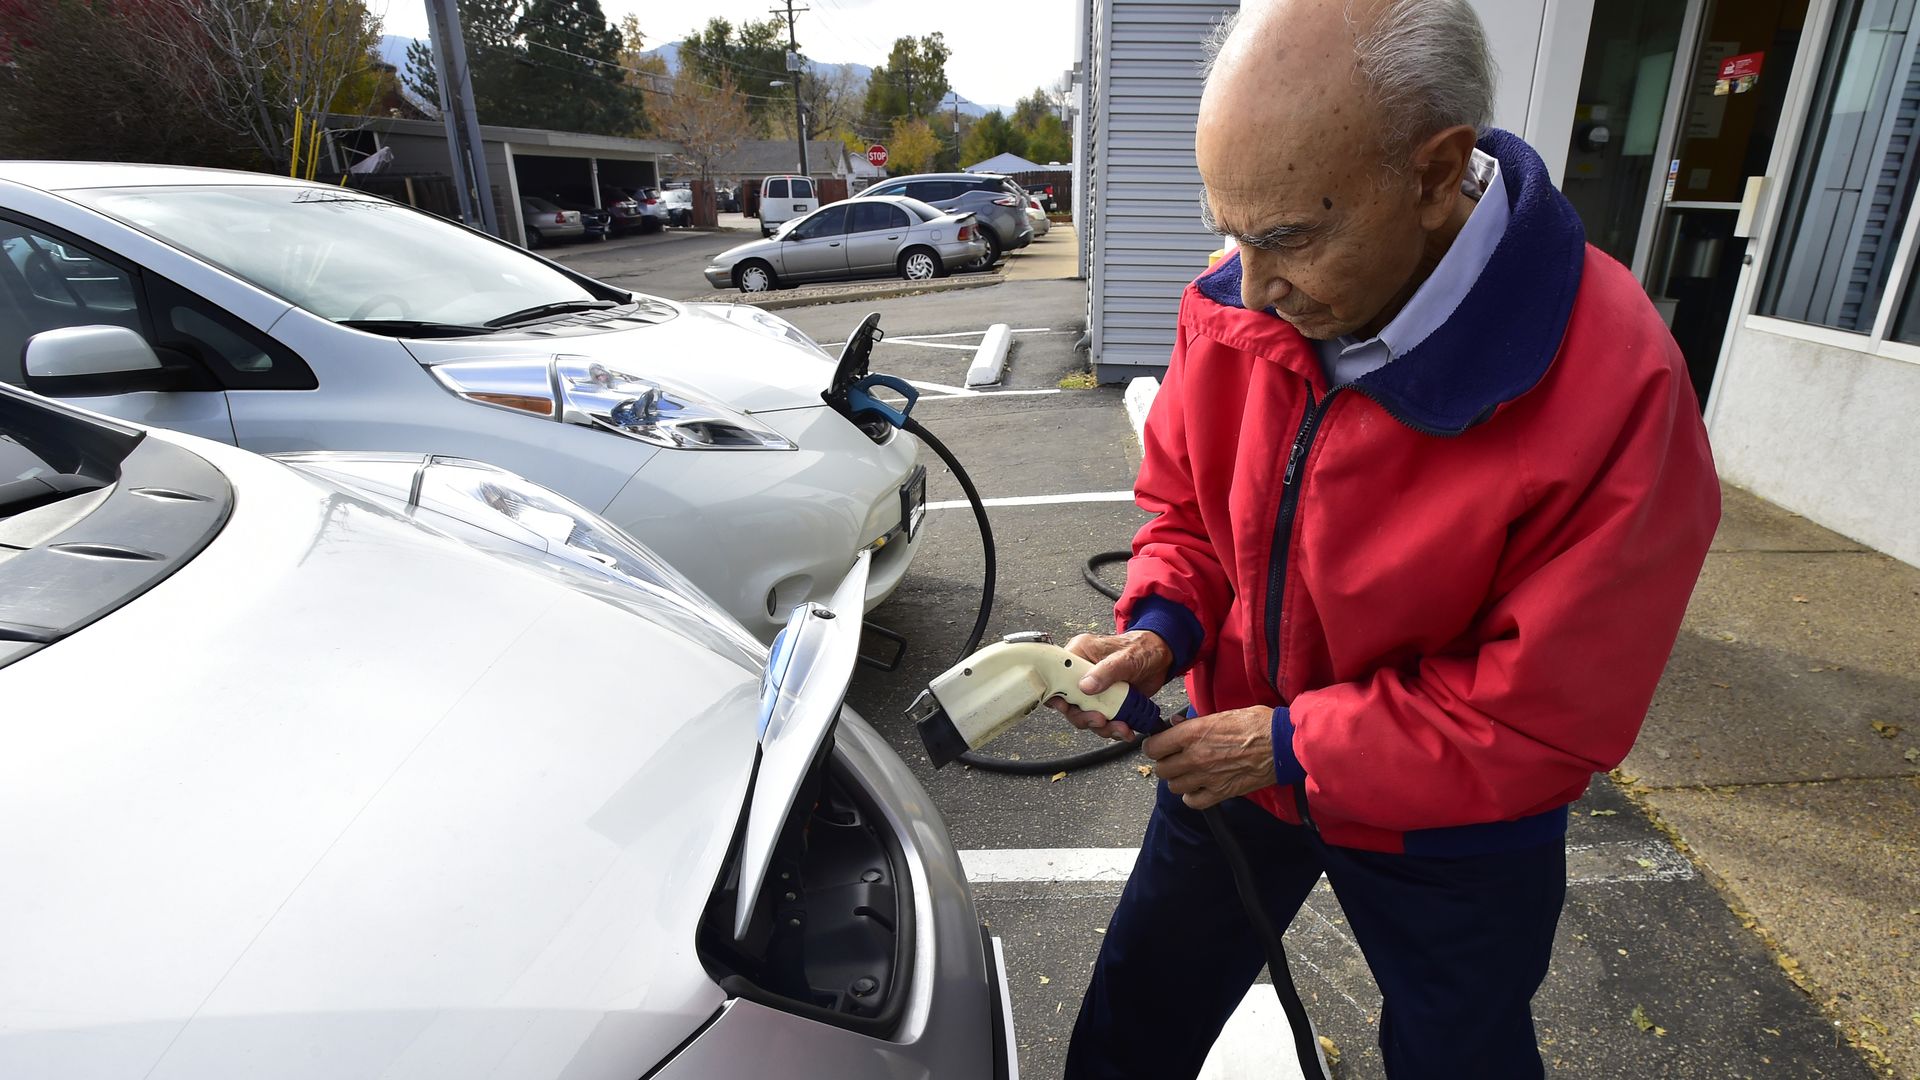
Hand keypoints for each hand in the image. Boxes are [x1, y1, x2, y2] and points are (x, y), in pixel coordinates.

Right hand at [1044, 630, 1173, 742]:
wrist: (1161, 658)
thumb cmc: (1142, 648)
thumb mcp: (1125, 657)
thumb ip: (1105, 671)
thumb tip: (1085, 686)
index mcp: (1079, 655)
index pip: (1055, 675)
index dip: (1055, 693)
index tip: (1065, 706)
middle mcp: (1082, 674)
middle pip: (1069, 702)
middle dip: (1084, 716)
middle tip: (1100, 719)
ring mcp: (1095, 691)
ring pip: (1086, 715)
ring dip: (1102, 726)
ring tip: (1120, 727)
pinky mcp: (1107, 703)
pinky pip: (1103, 721)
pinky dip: (1114, 729)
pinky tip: (1126, 729)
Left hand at [1143, 707, 1275, 808]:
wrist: (1282, 744)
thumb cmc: (1257, 724)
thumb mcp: (1221, 714)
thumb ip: (1194, 722)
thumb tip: (1175, 724)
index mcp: (1193, 733)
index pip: (1153, 747)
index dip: (1153, 746)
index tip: (1158, 745)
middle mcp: (1195, 757)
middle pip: (1161, 769)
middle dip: (1165, 763)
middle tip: (1175, 758)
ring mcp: (1207, 777)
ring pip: (1174, 786)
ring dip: (1179, 779)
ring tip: (1189, 772)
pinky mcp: (1221, 793)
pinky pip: (1193, 802)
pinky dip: (1192, 797)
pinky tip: (1199, 787)